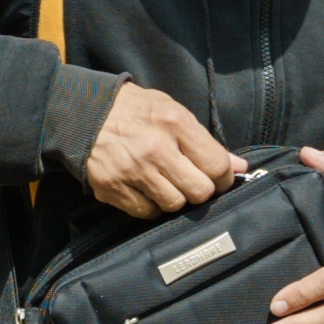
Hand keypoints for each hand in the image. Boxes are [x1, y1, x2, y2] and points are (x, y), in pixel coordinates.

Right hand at [79, 79, 245, 217]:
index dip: (224, 178)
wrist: (83, 112)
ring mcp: (131, 170)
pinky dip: (150, 204)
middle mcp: (154, 148)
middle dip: (200, 190)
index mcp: (174, 123)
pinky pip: (146, 212)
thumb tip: (239, 167)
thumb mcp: (174, 112)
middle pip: (199, 191)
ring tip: (165, 182)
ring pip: (173, 205)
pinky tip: (145, 188)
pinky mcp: (112, 187)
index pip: (216, 166)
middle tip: (191, 181)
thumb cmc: (136, 111)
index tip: (219, 178)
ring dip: (174, 198)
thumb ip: (206, 141)